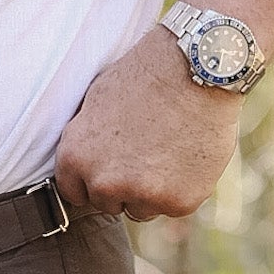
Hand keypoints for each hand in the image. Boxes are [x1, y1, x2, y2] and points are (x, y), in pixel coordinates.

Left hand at [55, 26, 240, 223]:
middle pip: (108, 203)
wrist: (199, 66)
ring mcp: (141, 195)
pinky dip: (182, 187)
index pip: (74, 191)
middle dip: (124, 185)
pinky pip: (174, 205)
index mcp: (76, 157)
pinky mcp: (177, 202)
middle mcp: (104, 183)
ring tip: (169, 148)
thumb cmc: (148, 73)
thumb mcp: (97, 100)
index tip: (111, 166)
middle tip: (147, 149)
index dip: (93, 179)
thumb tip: (84, 167)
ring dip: (152, 190)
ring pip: (141, 208)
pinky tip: (188, 153)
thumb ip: (86, 143)